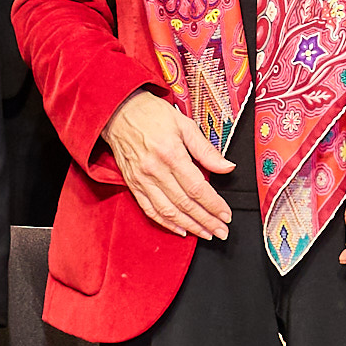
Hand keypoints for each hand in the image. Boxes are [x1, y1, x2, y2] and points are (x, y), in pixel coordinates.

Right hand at [106, 90, 235, 242]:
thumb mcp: (184, 125)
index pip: (197, 188)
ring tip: (206, 234)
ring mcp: (142, 180)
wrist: (118, 112)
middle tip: (222, 231)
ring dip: (189, 226)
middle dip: (206, 221)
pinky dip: (165, 223)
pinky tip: (180, 230)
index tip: (226, 215)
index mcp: (171, 154)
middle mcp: (155, 171)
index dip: (214, 205)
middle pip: (185, 204)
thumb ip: (206, 150)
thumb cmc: (152, 114)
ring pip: (168, 211)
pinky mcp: (132, 184)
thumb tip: (227, 167)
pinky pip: (150, 209)